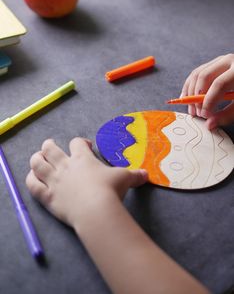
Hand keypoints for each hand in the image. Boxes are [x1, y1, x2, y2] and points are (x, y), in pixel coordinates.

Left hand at [26, 138, 147, 226]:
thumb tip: (147, 175)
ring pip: (37, 163)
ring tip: (38, 157)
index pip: (76, 143)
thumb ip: (135, 175)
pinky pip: (33, 185)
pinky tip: (33, 178)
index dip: (80, 142)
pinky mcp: (48, 196)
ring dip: (36, 158)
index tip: (85, 145)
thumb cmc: (110, 190)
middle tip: (51, 146)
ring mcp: (55, 181)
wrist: (96, 210)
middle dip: (49, 145)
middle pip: (50, 148)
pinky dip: (30, 179)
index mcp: (83, 159)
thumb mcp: (126, 179)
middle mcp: (66, 166)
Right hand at [181, 54, 233, 128]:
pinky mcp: (213, 64)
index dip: (209, 101)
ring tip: (192, 110)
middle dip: (197, 97)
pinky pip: (196, 73)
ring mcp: (219, 61)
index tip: (205, 115)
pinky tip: (186, 98)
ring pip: (197, 74)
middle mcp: (228, 60)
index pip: (219, 84)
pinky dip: (189, 87)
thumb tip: (209, 124)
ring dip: (190, 93)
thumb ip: (227, 114)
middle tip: (197, 113)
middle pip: (204, 76)